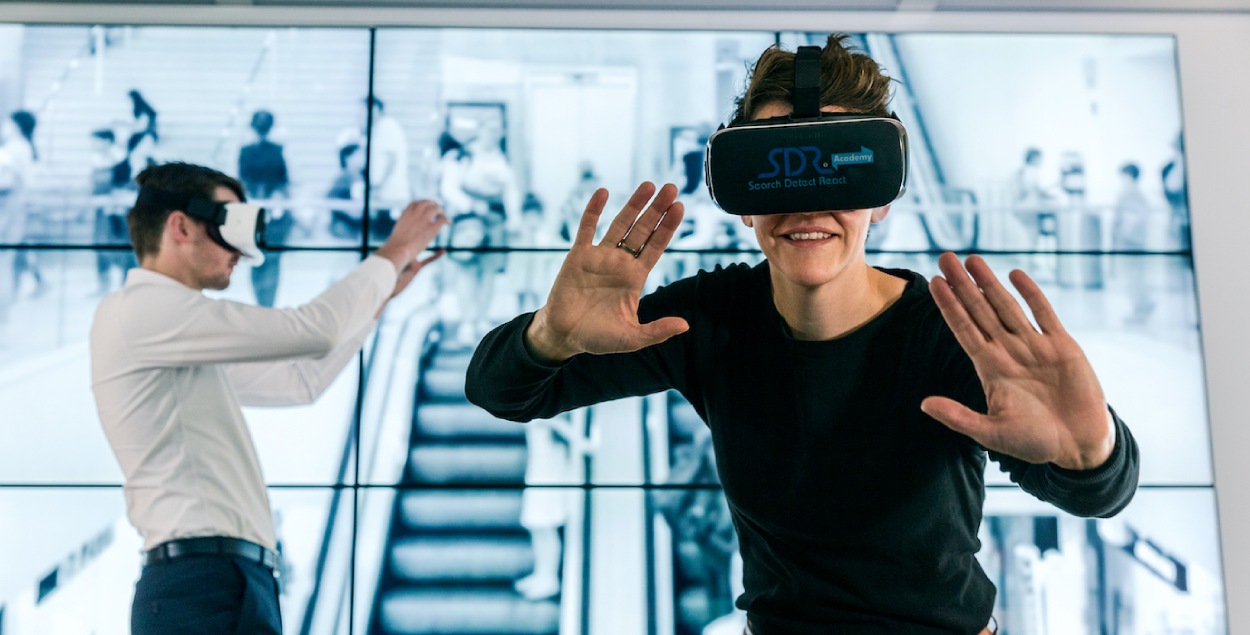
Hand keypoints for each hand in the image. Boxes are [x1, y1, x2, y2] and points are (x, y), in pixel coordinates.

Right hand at [374, 199, 448, 270]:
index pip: (415, 204)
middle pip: (426, 203)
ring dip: (441, 211)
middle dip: (433, 205)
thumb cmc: (395, 247)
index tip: (426, 208)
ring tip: (444, 216)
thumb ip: (402, 230)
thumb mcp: (396, 234)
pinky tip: (448, 223)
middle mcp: (415, 213)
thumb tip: (402, 232)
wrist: (398, 250)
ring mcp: (424, 219)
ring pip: (436, 208)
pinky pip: (442, 219)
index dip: (422, 205)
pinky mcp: (432, 228)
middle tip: (438, 211)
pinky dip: (446, 219)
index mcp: (405, 214)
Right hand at [526, 182, 687, 361]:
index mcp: (635, 278)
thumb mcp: (631, 338)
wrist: (564, 336)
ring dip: (633, 205)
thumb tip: (685, 326)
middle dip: (657, 210)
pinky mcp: (578, 256)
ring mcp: (599, 257)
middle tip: (671, 188)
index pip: (656, 247)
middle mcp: (620, 262)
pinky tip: (603, 192)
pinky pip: (586, 228)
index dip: (668, 228)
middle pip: (643, 230)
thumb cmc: (598, 338)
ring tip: (648, 185)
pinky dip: (594, 210)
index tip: (680, 208)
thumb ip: (657, 331)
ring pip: (620, 224)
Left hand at [922, 253, 1114, 470]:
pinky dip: (1031, 294)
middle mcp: (1009, 352)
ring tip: (973, 259)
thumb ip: (959, 417)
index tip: (934, 283)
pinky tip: (1015, 275)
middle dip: (963, 285)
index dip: (949, 307)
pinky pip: (1044, 314)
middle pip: (980, 311)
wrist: (1079, 446)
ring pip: (1007, 307)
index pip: (964, 330)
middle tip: (945, 257)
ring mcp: (1035, 347)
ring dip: (990, 283)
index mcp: (990, 369)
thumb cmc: (1035, 442)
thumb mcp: (992, 432)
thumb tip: (923, 405)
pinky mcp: (1062, 347)